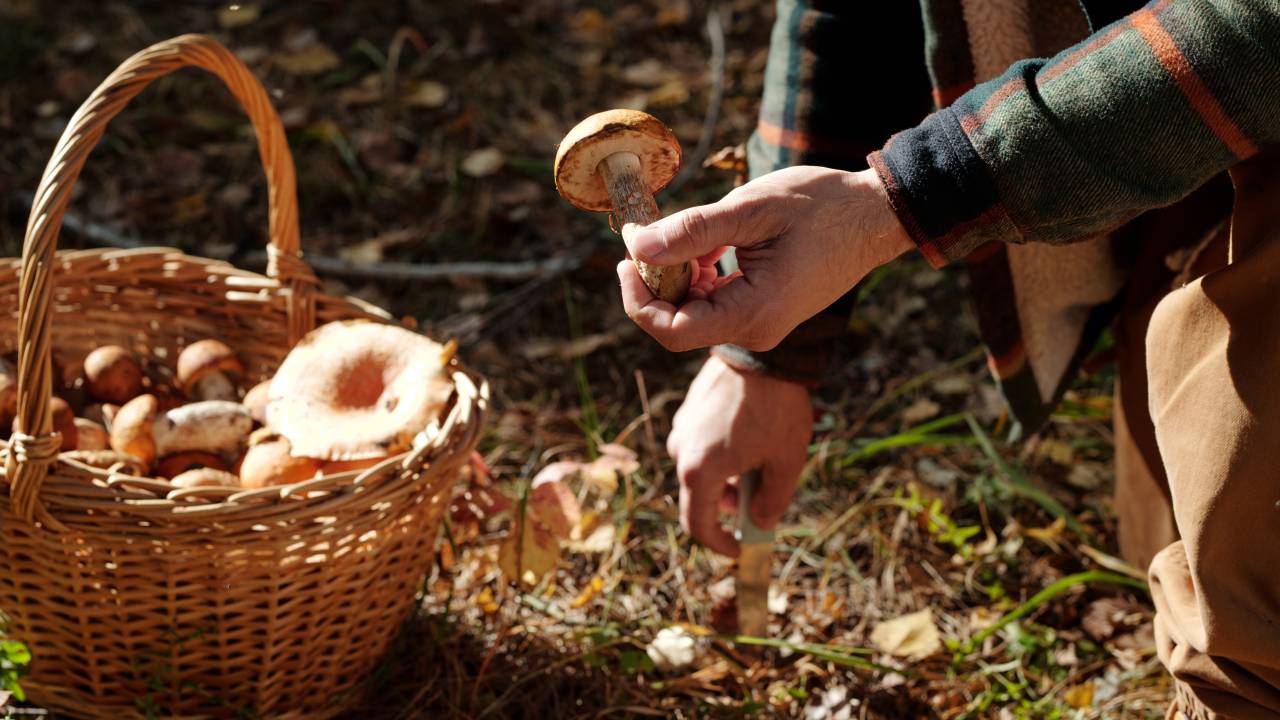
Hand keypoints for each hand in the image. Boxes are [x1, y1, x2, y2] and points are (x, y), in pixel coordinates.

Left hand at [618, 166, 911, 351]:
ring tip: (687, 232)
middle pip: (679, 324)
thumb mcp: (752, 209)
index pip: (672, 331)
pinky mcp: (764, 311)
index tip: (627, 258)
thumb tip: (638, 246)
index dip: (639, 300)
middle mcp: (757, 330)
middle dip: (656, 283)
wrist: (876, 216)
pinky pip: (716, 303)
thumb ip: (693, 231)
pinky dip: (700, 275)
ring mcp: (761, 324)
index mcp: (755, 313)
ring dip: (678, 275)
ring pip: (695, 312)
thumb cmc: (823, 206)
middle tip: (649, 234)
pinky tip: (708, 244)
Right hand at [667, 355, 811, 556]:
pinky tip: (750, 438)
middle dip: (729, 506)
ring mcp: (682, 428)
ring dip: (726, 479)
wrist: (763, 352)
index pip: (697, 526)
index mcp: (699, 472)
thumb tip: (759, 524)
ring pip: (700, 469)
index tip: (740, 549)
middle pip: (699, 497)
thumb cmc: (776, 409)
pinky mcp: (688, 411)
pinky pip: (700, 444)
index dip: (719, 545)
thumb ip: (772, 502)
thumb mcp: (786, 462)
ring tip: (762, 462)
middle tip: (761, 498)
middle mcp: (681, 451)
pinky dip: (721, 454)